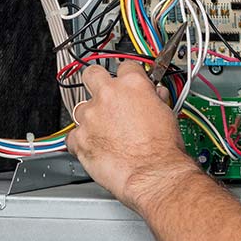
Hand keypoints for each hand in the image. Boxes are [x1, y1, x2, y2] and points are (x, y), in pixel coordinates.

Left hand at [66, 61, 198, 211]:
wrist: (153, 174)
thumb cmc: (163, 148)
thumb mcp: (167, 113)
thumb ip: (155, 99)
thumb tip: (154, 96)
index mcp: (132, 84)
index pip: (126, 66)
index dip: (128, 76)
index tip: (128, 84)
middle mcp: (108, 95)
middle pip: (92, 74)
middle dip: (97, 82)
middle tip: (105, 96)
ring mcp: (91, 116)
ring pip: (81, 108)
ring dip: (91, 117)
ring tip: (105, 132)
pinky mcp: (80, 139)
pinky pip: (73, 136)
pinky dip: (81, 141)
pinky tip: (94, 146)